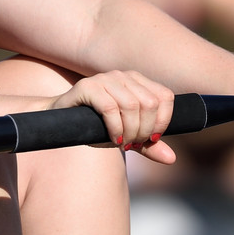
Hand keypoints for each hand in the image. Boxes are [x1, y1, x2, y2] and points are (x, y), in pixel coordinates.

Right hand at [49, 70, 177, 163]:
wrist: (61, 121)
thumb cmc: (97, 126)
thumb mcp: (128, 135)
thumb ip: (149, 145)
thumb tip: (172, 159)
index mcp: (137, 81)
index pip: (165, 97)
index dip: (163, 122)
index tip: (151, 139)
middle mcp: (123, 75)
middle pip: (150, 103)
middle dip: (145, 130)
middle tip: (133, 143)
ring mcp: (105, 78)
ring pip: (132, 105)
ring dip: (130, 131)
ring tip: (122, 142)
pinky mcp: (87, 86)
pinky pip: (110, 108)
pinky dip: (115, 128)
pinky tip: (112, 138)